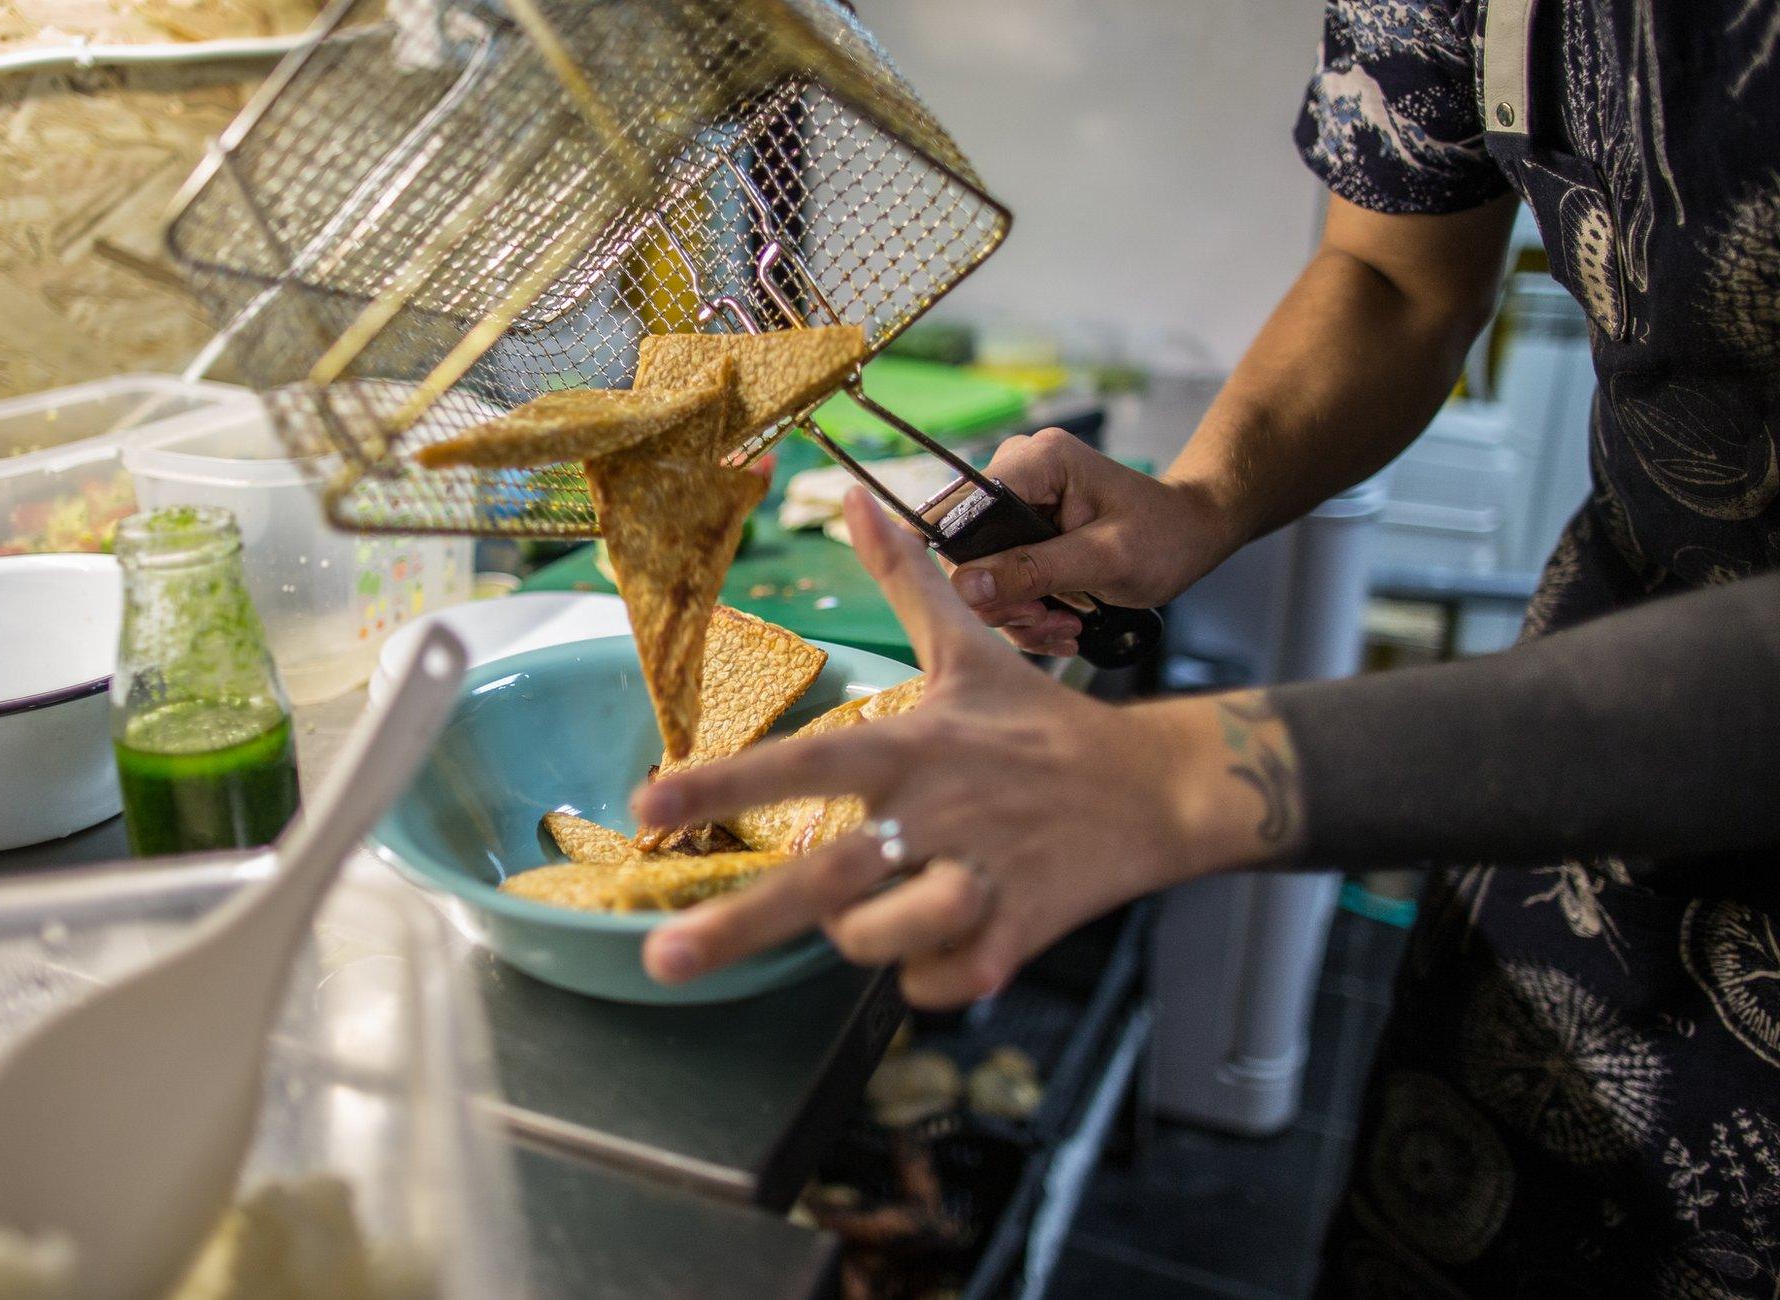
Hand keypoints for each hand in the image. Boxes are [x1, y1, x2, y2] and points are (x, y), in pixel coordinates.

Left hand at [633, 489, 1305, 1008]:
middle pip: (819, 880)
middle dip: (735, 925)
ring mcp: (977, 877)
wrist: (1157, 788)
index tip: (645, 808)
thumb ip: (905, 581)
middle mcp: (935, 813)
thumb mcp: (970, 650)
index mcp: (913, 746)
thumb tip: (855, 500)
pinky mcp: (1016, 934)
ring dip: (863, 936)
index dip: (723, 782)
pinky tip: (949, 939)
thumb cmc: (1045, 725)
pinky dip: (928, 974)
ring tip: (883, 907)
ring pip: (874, 938)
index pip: (804, 764)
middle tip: (661, 960)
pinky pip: (936, 981)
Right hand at [947, 429, 1237, 655]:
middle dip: (1004, 599)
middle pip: (968, 551)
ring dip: (1019, 613)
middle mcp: (1018, 473)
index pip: (966, 515)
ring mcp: (1018, 504)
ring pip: (982, 573)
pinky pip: (1001, 579)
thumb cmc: (1164, 535)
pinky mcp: (1022, 531)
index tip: (1020, 607)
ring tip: (1065, 628)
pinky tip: (1062, 623)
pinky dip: (1027, 611)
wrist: (1191, 533)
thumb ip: (1032, 571)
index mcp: (1036, 461)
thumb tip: (965, 587)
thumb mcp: (1104, 560)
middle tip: (1049, 622)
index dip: (975, 568)